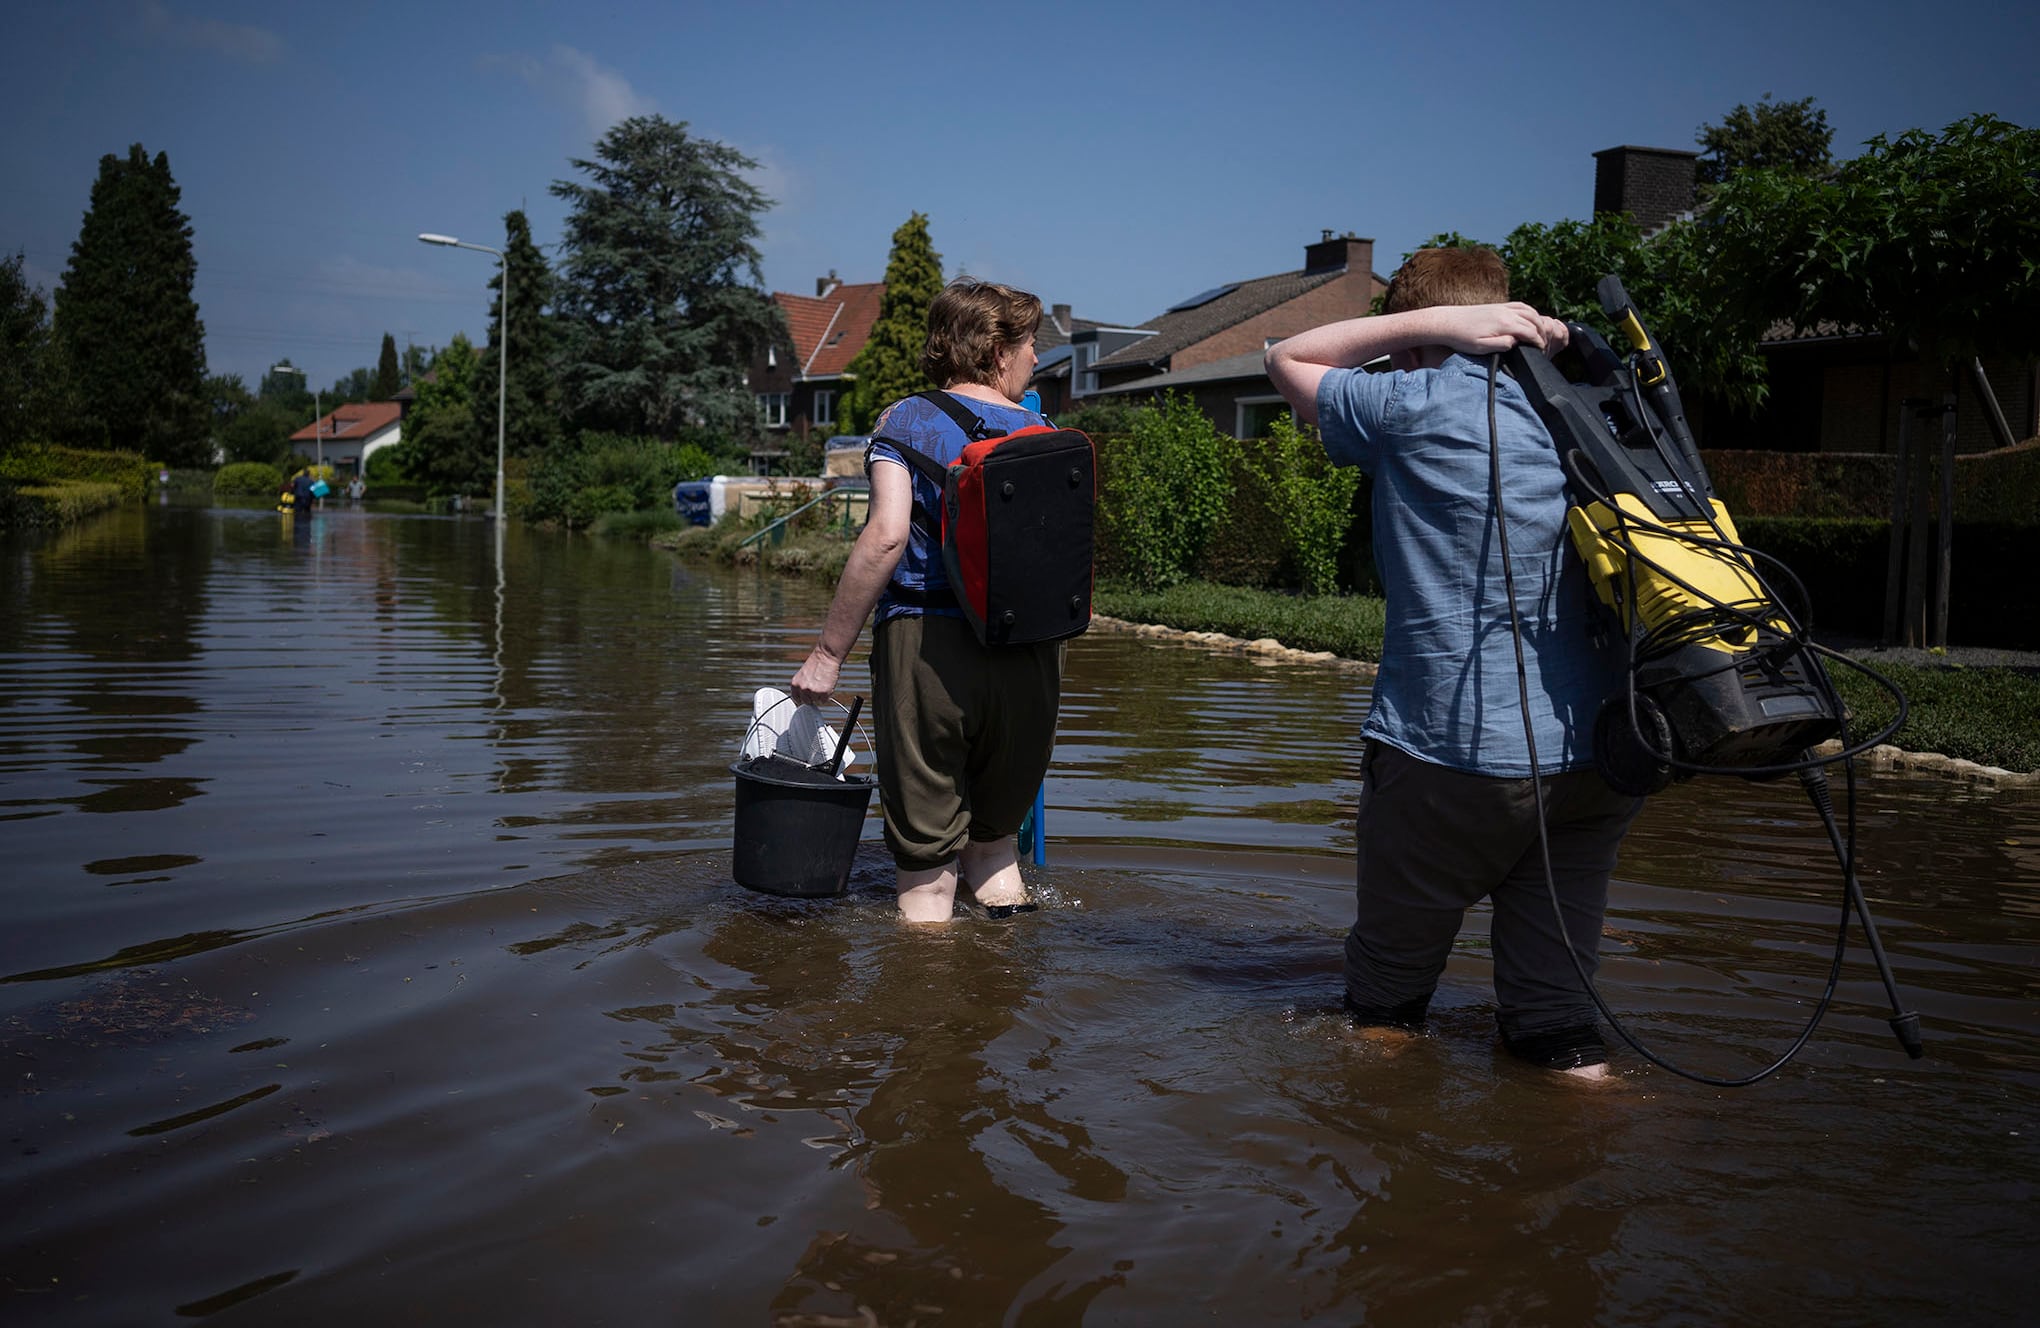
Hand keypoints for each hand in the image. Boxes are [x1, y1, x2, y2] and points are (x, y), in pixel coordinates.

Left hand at [789, 648, 839, 707]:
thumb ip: (801, 685)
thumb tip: (804, 696)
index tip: (806, 697)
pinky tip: (827, 686)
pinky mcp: (824, 693)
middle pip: (807, 702)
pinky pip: (824, 700)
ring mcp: (813, 691)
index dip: (802, 698)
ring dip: (819, 696)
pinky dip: (826, 696)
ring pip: (816, 701)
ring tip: (822, 685)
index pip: (796, 699)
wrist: (826, 656)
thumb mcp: (802, 674)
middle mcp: (803, 689)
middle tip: (816, 689)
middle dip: (812, 698)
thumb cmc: (816, 663)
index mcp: (795, 684)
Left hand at [1436, 303, 1563, 355]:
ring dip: (1538, 320)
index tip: (1541, 350)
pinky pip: (1519, 305)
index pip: (1530, 332)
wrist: (1447, 322)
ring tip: (1541, 332)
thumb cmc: (1462, 338)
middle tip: (1543, 343)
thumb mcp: (1481, 347)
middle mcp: (1506, 312)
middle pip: (1533, 320)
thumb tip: (1517, 342)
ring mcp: (1502, 307)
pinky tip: (1530, 317)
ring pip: (1528, 310)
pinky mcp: (1497, 305)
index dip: (1538, 342)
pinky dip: (1529, 311)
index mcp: (1504, 324)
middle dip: (1542, 332)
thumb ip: (1501, 345)